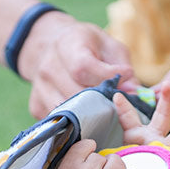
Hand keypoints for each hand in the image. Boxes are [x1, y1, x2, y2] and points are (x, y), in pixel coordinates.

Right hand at [19, 14, 137, 118]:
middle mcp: (48, 67)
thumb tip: (133, 92)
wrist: (51, 48)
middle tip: (116, 104)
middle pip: (76, 94)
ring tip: (103, 113)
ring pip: (68, 112)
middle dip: (100, 102)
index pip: (82, 68)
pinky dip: (75, 123)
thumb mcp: (109, 47)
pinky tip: (86, 118)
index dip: (104, 78)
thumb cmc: (88, 48)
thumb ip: (122, 67)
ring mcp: (40, 89)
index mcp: (67, 45)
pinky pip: (59, 122)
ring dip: (89, 117)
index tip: (122, 80)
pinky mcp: (36, 107)